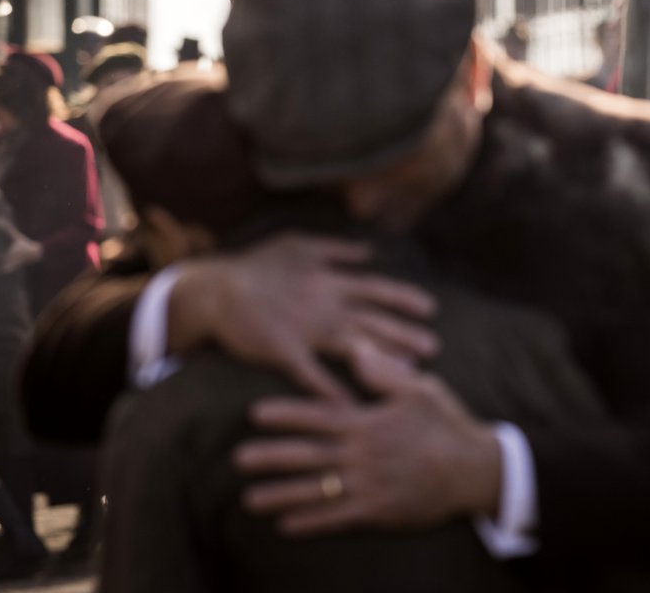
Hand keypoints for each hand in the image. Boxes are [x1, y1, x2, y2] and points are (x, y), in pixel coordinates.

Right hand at [168, 233, 439, 399]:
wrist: (214, 290)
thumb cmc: (257, 265)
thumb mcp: (299, 244)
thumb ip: (336, 248)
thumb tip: (369, 250)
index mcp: (329, 279)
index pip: (376, 289)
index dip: (404, 298)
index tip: (432, 309)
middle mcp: (324, 302)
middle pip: (373, 318)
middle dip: (405, 332)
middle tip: (435, 347)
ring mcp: (306, 328)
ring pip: (354, 344)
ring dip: (385, 359)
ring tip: (413, 374)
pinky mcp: (285, 351)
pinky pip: (313, 374)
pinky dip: (333, 390)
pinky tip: (354, 406)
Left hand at [234, 345, 501, 533]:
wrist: (473, 469)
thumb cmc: (447, 424)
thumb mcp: (419, 389)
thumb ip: (383, 372)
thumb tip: (355, 347)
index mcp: (367, 422)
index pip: (317, 416)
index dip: (285, 414)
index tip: (255, 413)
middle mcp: (361, 454)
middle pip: (306, 455)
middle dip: (270, 456)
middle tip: (237, 458)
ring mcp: (367, 485)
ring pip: (315, 490)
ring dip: (280, 494)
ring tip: (249, 498)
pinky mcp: (377, 511)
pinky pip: (336, 519)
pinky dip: (309, 522)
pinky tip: (285, 526)